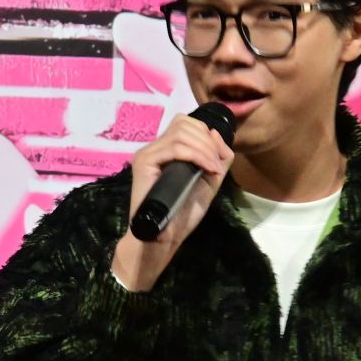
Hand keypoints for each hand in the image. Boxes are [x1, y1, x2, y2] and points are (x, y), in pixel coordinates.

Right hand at [112, 112, 234, 291]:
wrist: (165, 237)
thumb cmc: (183, 213)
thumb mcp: (209, 180)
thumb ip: (217, 156)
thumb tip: (214, 132)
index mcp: (166, 150)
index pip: (185, 123)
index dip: (206, 134)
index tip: (217, 159)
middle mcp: (154, 148)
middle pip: (183, 123)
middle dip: (207, 141)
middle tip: (216, 165)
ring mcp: (147, 153)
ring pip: (181, 133)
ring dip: (205, 149)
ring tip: (213, 169)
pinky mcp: (144, 162)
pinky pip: (175, 148)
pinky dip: (197, 156)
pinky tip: (207, 169)